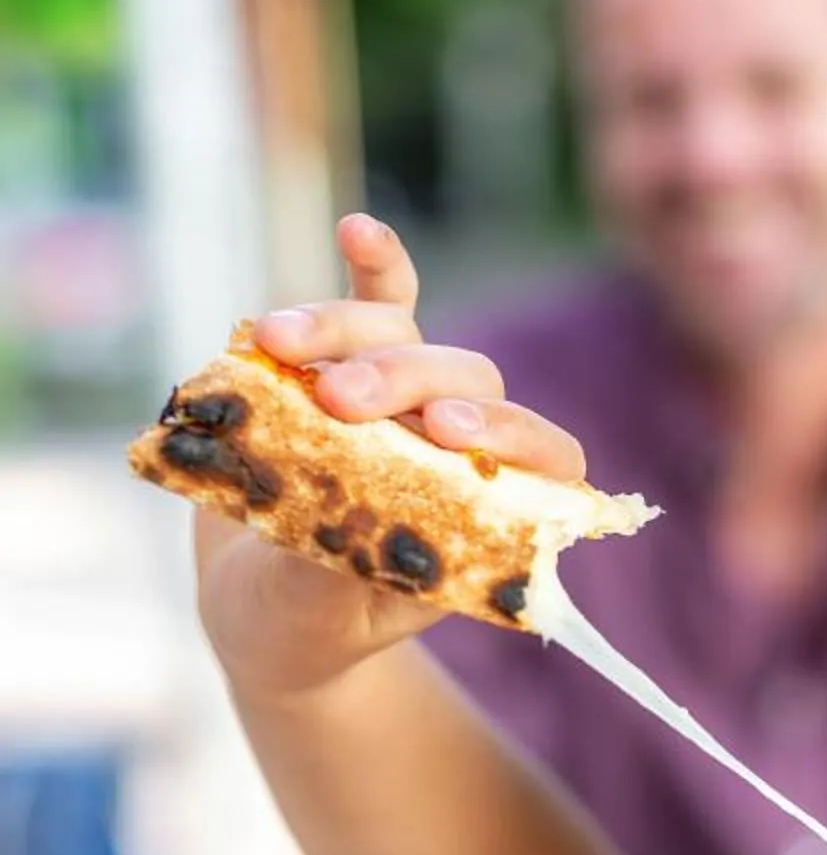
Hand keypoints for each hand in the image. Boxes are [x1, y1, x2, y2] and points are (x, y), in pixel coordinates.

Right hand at [195, 213, 586, 704]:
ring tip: (277, 341)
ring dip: (346, 327)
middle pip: (466, 380)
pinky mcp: (348, 365)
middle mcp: (458, 447)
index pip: (545, 458)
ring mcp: (404, 400)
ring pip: (406, 336)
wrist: (253, 608)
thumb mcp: (317, 613)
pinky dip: (372, 266)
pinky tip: (356, 229)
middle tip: (337, 401)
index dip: (514, 434)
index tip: (449, 432)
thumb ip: (338, 567)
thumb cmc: (303, 624)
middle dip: (405, 378)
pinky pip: (379, 302)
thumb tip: (339, 511)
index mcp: (488, 510)